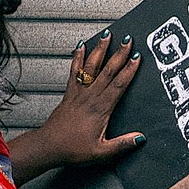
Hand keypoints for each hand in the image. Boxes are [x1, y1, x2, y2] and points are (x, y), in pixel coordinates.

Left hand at [34, 31, 144, 166]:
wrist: (48, 146)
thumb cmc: (73, 149)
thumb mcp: (101, 153)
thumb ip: (121, 145)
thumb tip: (140, 138)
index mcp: (100, 109)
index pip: (118, 85)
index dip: (129, 70)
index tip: (137, 58)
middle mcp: (90, 97)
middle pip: (107, 70)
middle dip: (119, 54)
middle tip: (128, 40)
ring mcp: (79, 92)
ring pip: (91, 66)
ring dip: (100, 49)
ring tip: (107, 35)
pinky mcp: (69, 93)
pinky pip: (74, 70)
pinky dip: (78, 57)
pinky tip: (81, 46)